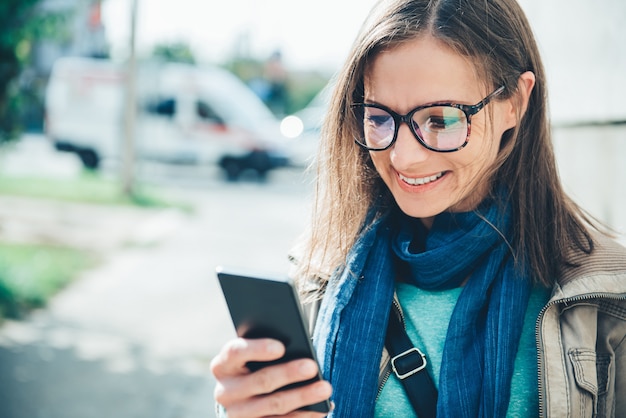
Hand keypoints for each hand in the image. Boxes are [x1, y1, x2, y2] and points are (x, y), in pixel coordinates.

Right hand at [211, 338, 332, 417]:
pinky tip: (321, 409)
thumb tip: (298, 350)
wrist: (242, 399)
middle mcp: (225, 391)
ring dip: (302, 396)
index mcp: (223, 365)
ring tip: (325, 388)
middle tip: (312, 367)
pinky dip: (303, 416)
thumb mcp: (252, 357)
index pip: (236, 352)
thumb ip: (268, 350)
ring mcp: (238, 414)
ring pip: (274, 405)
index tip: (281, 347)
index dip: (257, 349)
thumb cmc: (254, 366)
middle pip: (261, 381)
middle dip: (289, 373)